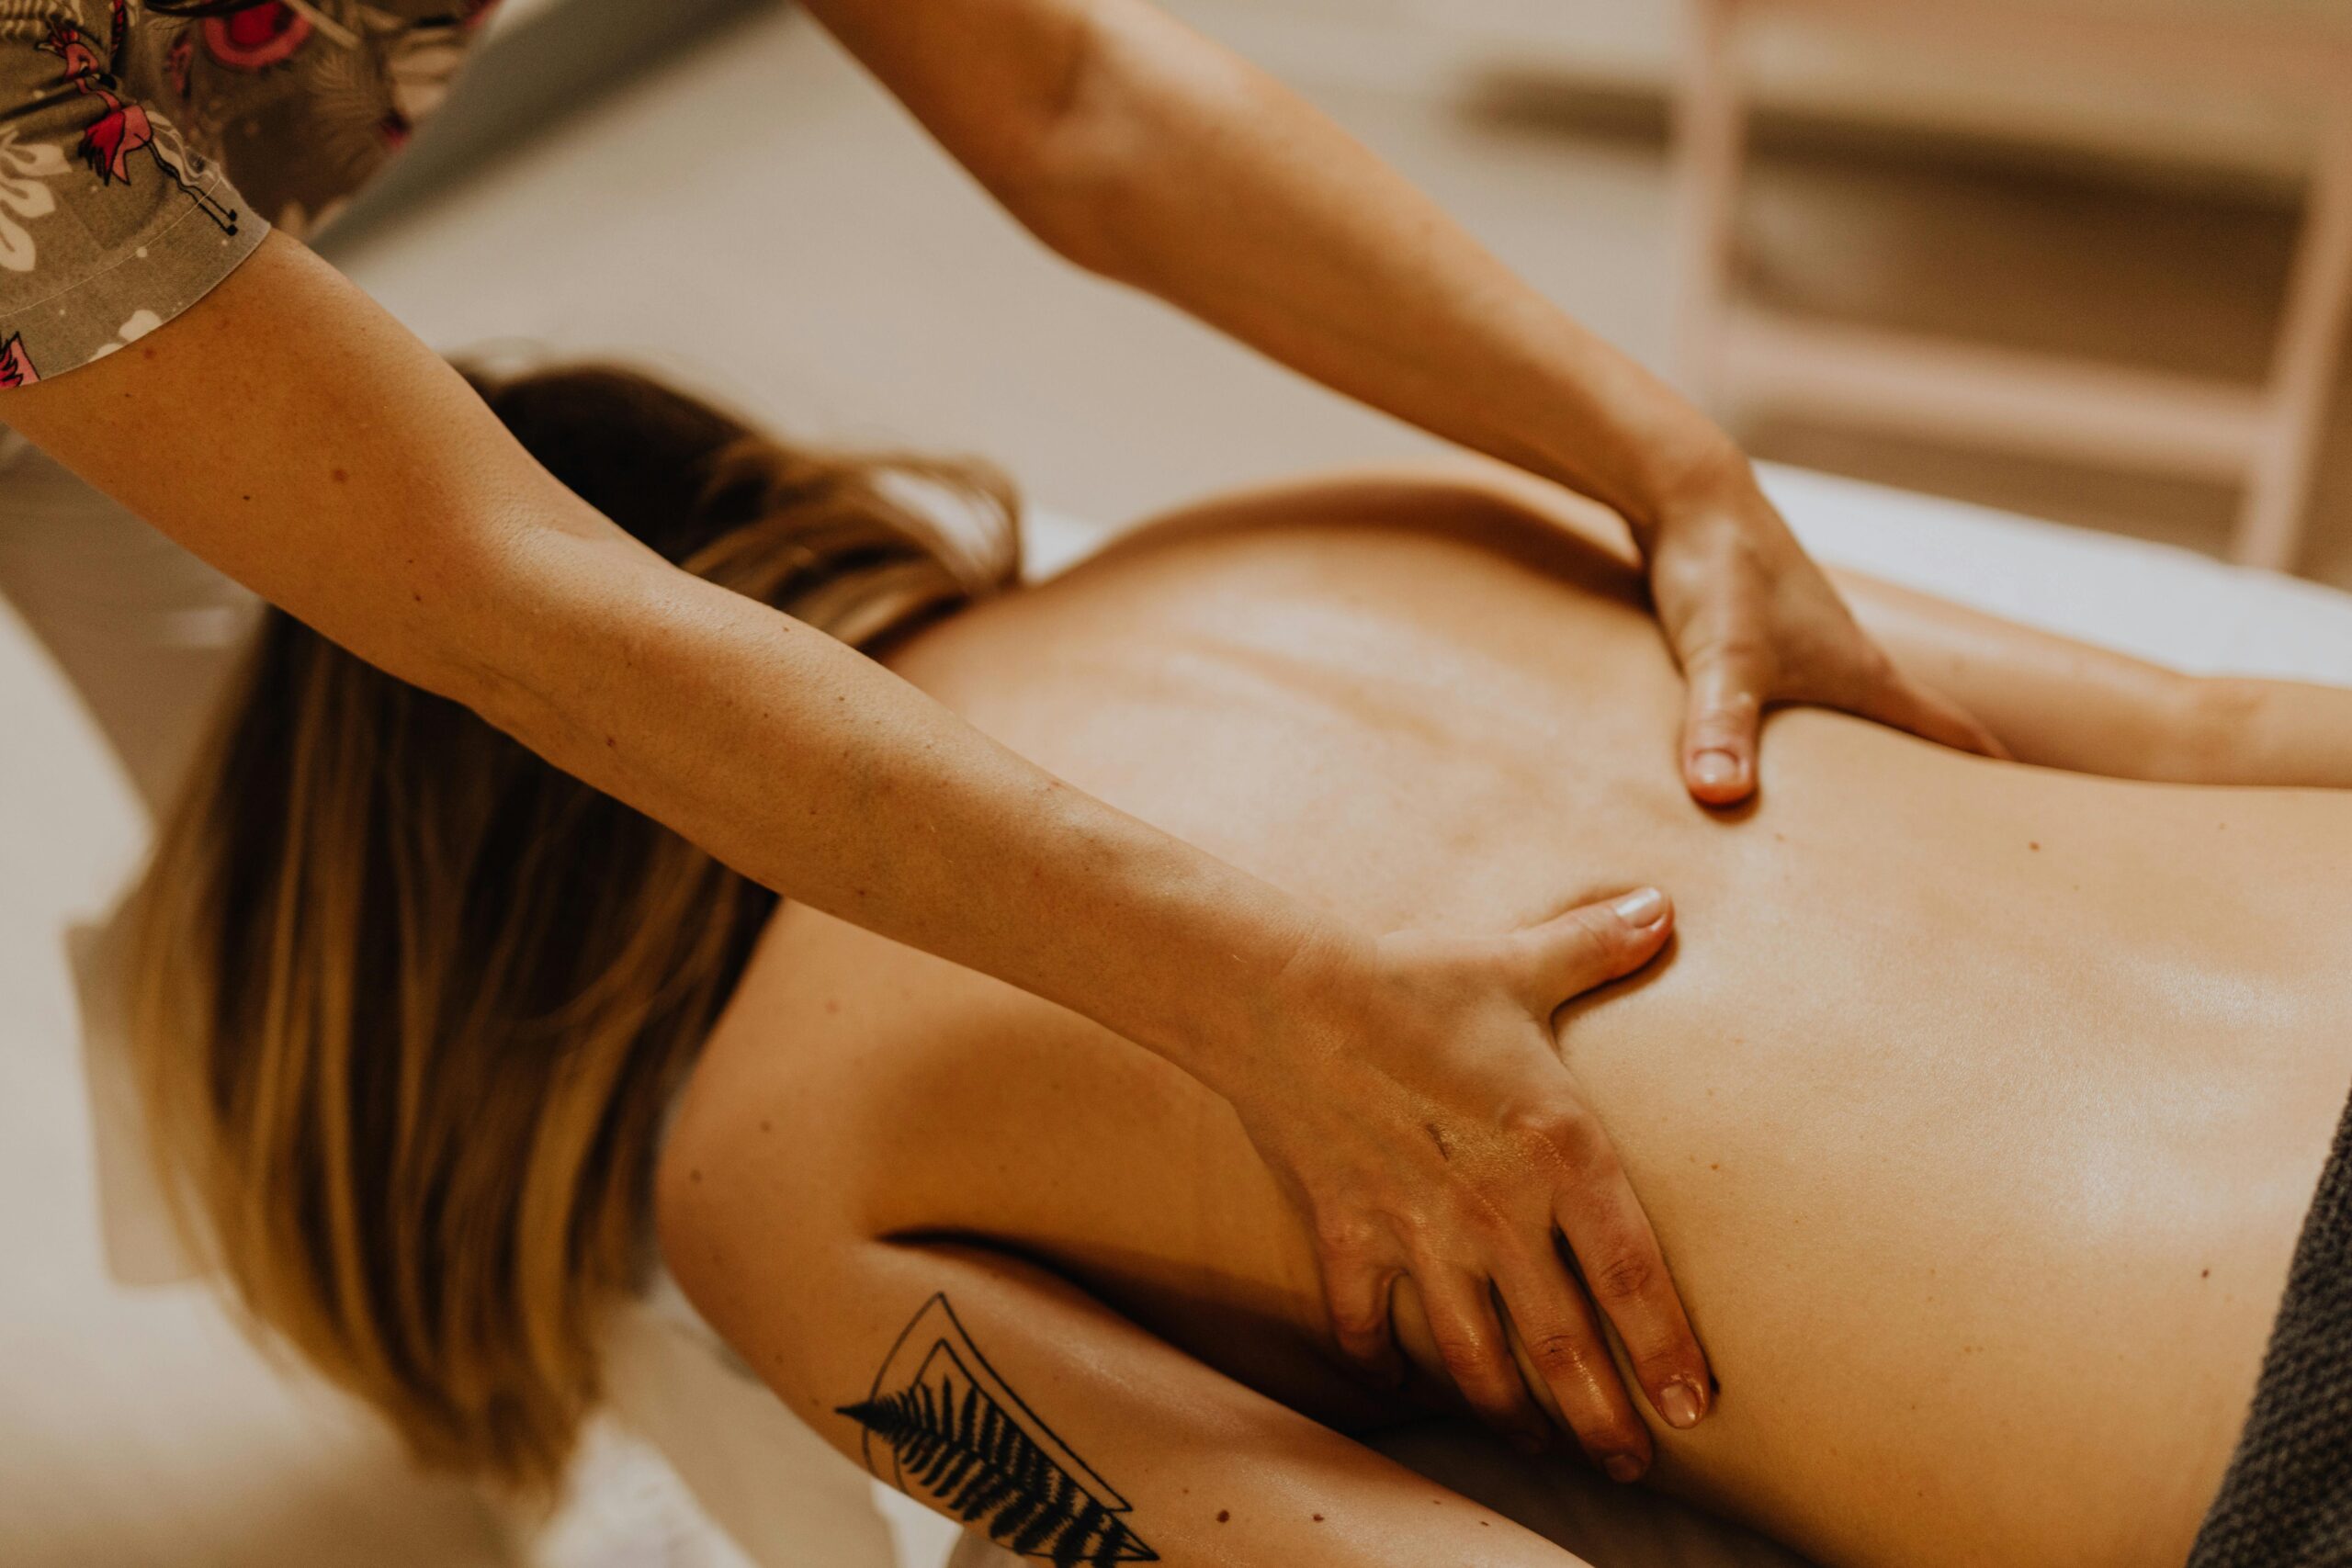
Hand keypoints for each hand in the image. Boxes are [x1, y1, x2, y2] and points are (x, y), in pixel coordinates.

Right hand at [1239, 888, 1706, 1479]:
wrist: (1289, 999)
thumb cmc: (1414, 981)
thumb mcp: (1518, 963)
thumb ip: (1597, 947)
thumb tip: (1663, 907)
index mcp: (1557, 1147)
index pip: (1631, 1273)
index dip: (1665, 1349)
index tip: (1692, 1407)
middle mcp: (1496, 1209)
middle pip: (1562, 1345)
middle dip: (1600, 1419)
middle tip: (1630, 1467)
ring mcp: (1419, 1233)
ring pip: (1473, 1355)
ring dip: (1508, 1410)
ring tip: (1537, 1445)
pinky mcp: (1349, 1237)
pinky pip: (1368, 1324)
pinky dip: (1382, 1362)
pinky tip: (1401, 1383)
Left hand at [1642, 457, 2003, 803]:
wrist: (1686, 493)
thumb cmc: (1720, 568)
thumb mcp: (1723, 658)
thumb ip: (1722, 725)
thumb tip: (1722, 794)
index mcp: (1861, 673)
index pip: (1947, 731)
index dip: (1986, 774)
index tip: (2017, 819)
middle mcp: (1844, 659)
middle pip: (1903, 733)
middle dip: (1921, 785)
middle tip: (1936, 844)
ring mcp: (1804, 645)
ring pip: (1847, 716)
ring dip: (1857, 759)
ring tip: (1850, 817)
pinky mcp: (1759, 637)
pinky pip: (1794, 699)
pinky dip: (1796, 734)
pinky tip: (1763, 755)